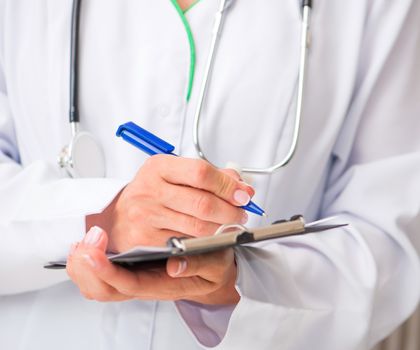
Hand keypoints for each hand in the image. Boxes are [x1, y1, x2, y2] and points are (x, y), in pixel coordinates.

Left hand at [67, 227, 239, 304]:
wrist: (214, 269)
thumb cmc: (214, 265)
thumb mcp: (216, 264)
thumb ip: (198, 265)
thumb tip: (174, 265)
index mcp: (163, 285)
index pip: (129, 284)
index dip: (107, 272)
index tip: (94, 254)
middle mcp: (144, 285)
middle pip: (103, 290)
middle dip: (87, 269)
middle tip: (86, 242)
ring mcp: (134, 278)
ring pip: (96, 285)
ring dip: (83, 265)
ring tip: (84, 241)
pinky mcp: (130, 269)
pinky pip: (99, 274)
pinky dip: (87, 261)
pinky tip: (88, 243)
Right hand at [88, 155, 253, 251]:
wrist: (119, 217)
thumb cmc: (152, 193)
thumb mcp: (175, 175)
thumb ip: (210, 176)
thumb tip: (243, 187)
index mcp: (159, 167)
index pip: (201, 172)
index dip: (227, 185)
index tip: (243, 195)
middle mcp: (150, 190)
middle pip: (202, 203)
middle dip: (230, 211)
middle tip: (241, 214)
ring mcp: (146, 217)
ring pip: (198, 227)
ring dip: (222, 229)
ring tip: (229, 225)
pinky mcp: (146, 241)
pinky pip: (186, 244)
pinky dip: (205, 242)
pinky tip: (210, 237)